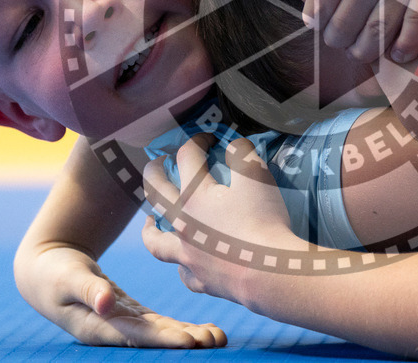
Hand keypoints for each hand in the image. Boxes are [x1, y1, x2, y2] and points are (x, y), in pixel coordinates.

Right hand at [13, 244, 225, 348]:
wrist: (45, 270)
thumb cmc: (53, 271)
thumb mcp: (67, 276)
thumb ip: (88, 288)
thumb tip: (106, 303)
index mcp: (96, 326)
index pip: (136, 336)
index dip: (163, 339)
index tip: (190, 340)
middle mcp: (112, 331)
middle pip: (154, 338)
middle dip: (185, 340)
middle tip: (215, 340)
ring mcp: (122, 324)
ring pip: (160, 333)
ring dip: (189, 336)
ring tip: (218, 338)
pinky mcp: (129, 315)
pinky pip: (159, 324)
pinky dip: (180, 328)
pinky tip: (204, 331)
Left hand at [142, 135, 303, 302]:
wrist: (268, 273)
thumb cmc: (262, 221)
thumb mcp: (257, 175)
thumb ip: (242, 153)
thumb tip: (232, 146)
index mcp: (194, 195)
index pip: (187, 157)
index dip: (197, 141)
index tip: (208, 139)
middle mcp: (182, 224)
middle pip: (156, 192)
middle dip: (154, 171)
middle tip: (158, 163)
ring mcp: (187, 255)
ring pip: (156, 241)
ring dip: (150, 228)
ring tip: (149, 221)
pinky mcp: (200, 280)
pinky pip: (183, 272)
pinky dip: (183, 264)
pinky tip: (187, 260)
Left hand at [289, 0, 417, 63]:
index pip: (318, 12)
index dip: (317, 23)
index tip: (322, 23)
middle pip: (343, 32)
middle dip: (338, 40)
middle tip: (342, 38)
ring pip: (374, 40)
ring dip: (365, 51)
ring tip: (363, 49)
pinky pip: (412, 35)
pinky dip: (402, 51)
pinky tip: (396, 52)